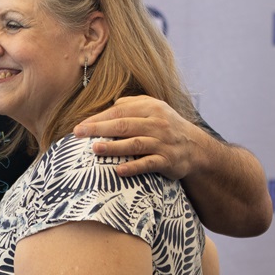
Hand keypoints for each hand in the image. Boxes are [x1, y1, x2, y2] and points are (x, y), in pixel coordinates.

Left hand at [73, 95, 200, 178]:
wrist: (196, 147)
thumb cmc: (168, 126)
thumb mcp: (155, 108)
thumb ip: (133, 103)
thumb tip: (112, 103)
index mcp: (151, 108)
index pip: (120, 111)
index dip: (99, 118)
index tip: (80, 126)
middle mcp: (157, 123)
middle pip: (124, 125)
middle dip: (99, 129)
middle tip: (78, 134)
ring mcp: (163, 142)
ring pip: (135, 144)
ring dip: (114, 147)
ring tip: (95, 149)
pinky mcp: (168, 161)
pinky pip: (149, 164)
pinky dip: (134, 167)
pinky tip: (119, 170)